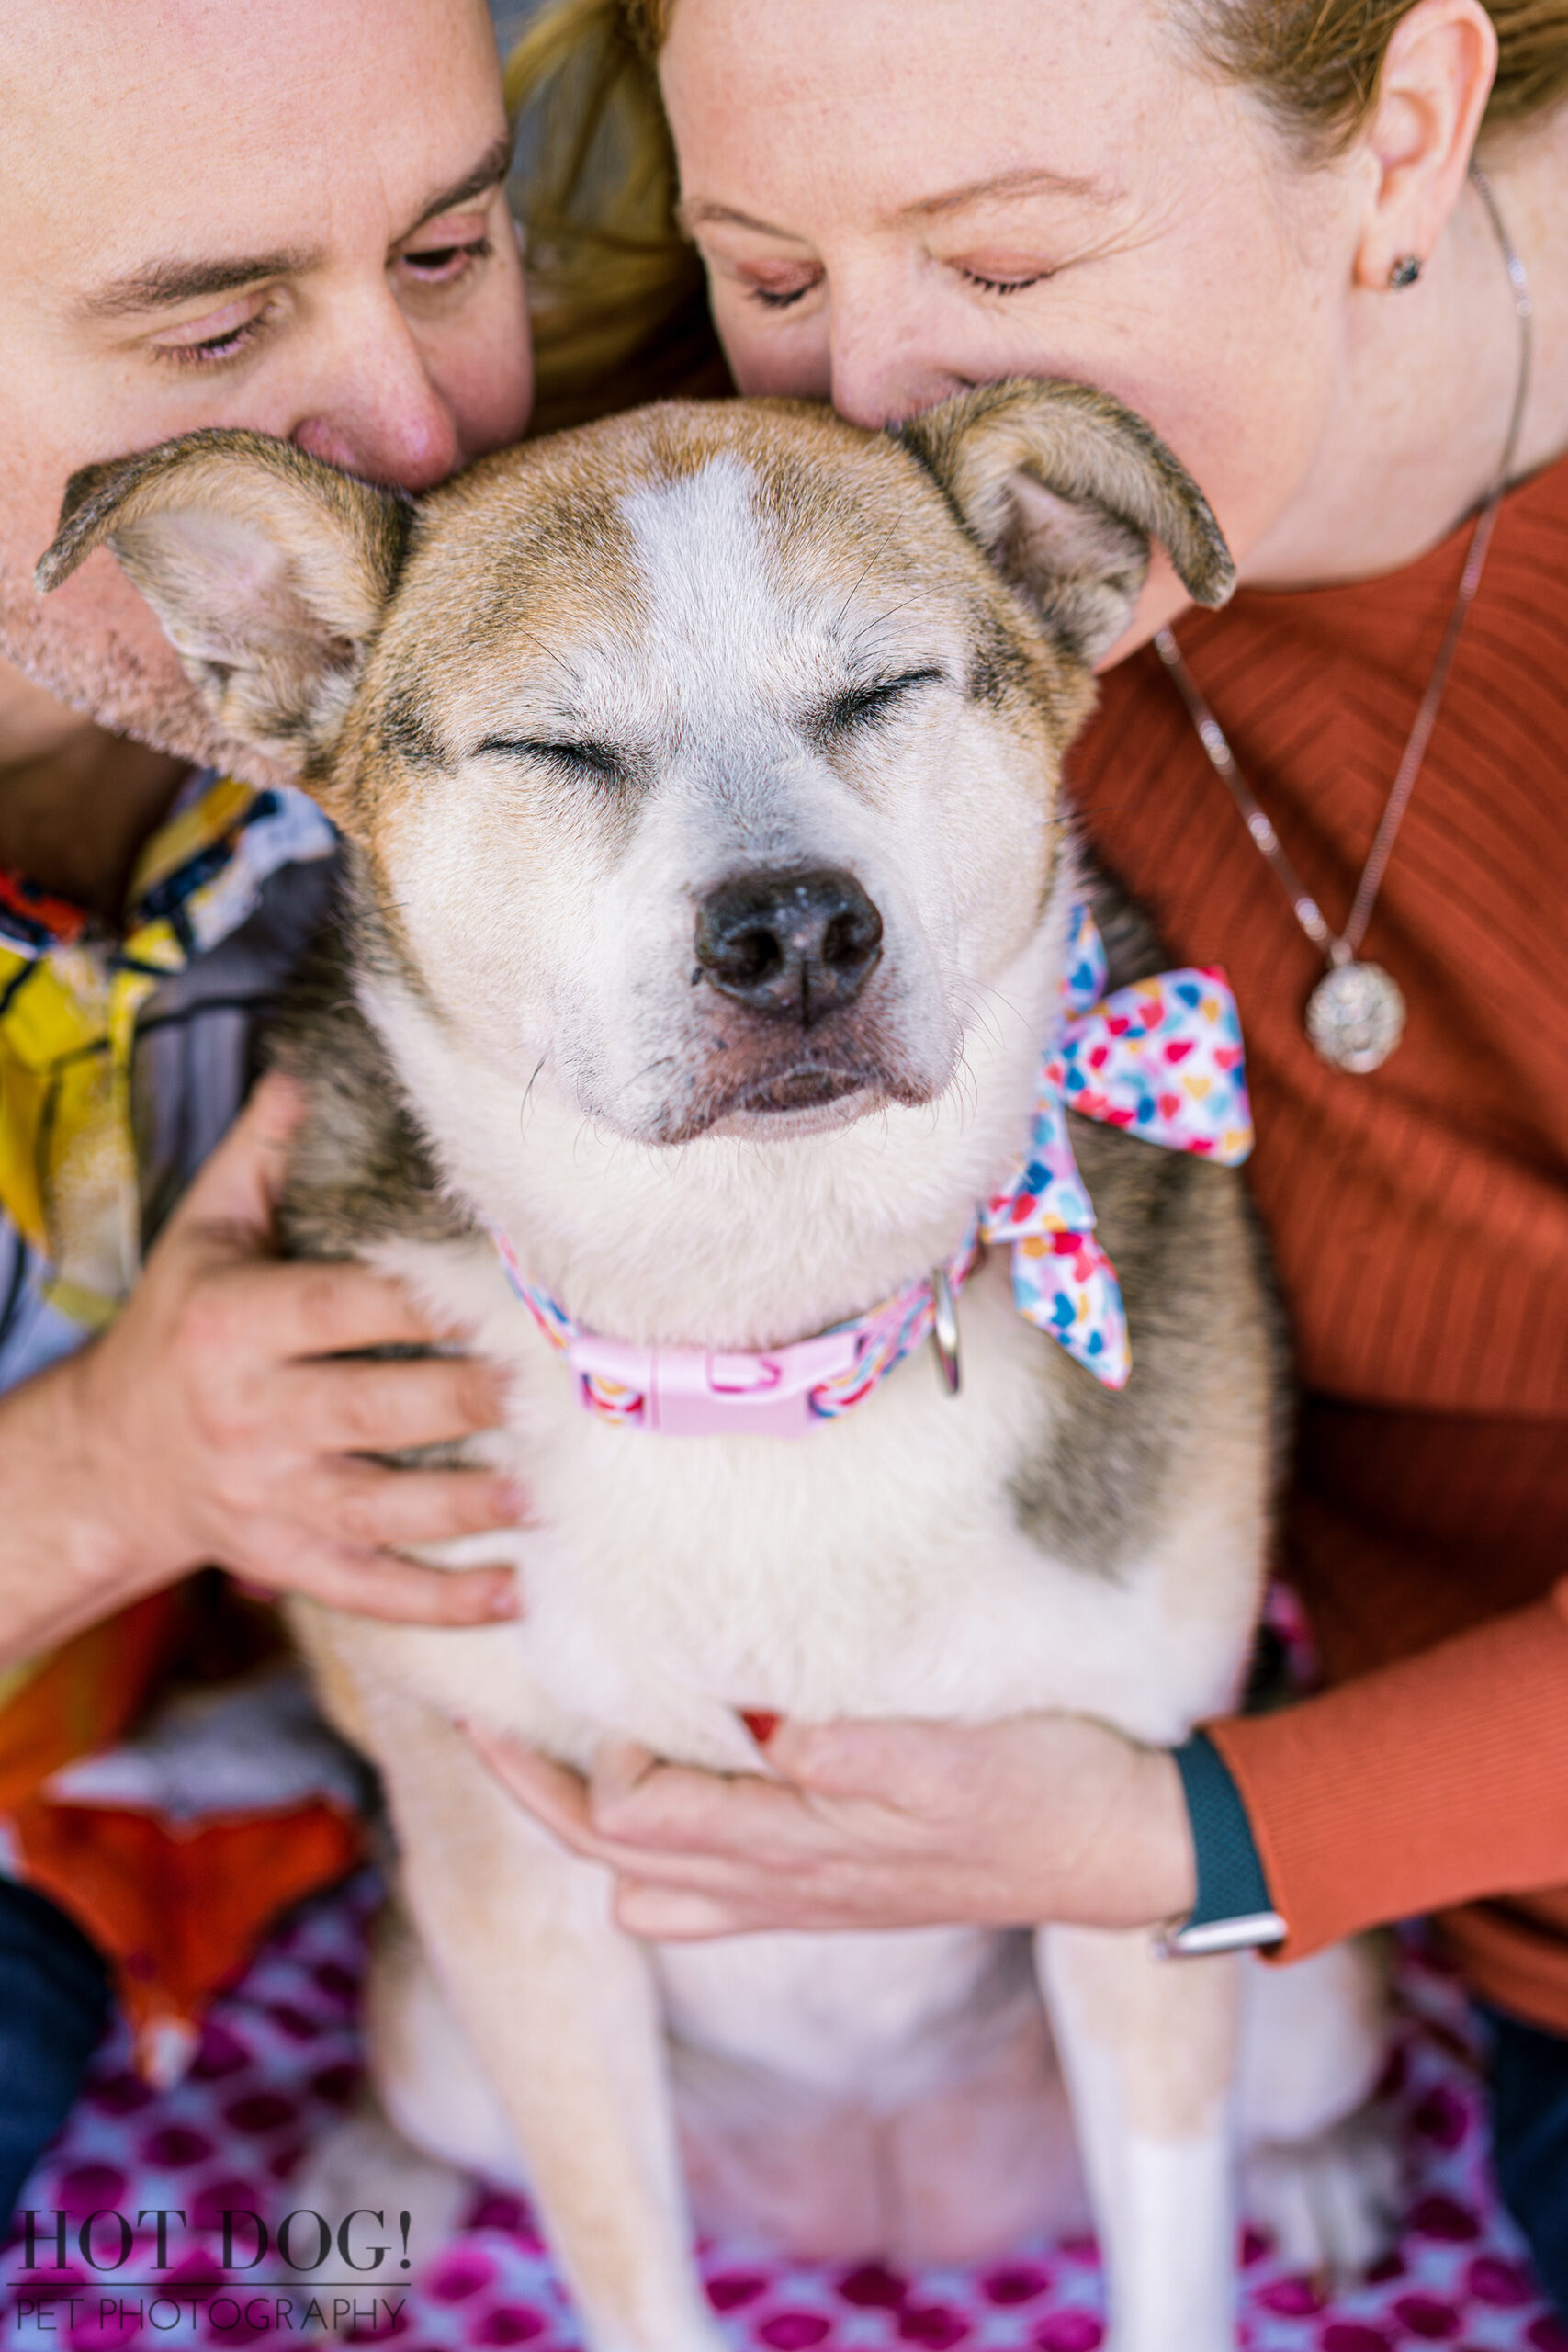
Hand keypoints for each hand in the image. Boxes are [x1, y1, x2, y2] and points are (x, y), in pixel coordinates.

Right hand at [0, 1072, 525, 1664]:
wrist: (107, 1459)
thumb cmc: (179, 1327)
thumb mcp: (203, 1235)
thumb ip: (260, 1158)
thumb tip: (308, 1071)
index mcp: (239, 1325)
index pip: (349, 1307)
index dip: (432, 1302)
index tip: (518, 1293)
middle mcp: (254, 1415)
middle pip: (378, 1411)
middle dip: (471, 1403)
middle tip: (560, 1390)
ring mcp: (270, 1499)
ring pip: (383, 1511)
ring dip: (472, 1507)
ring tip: (550, 1490)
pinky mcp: (286, 1561)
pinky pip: (370, 1590)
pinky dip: (445, 1600)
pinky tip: (518, 1592)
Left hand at [467, 1710, 1195, 1939]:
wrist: (1125, 1853)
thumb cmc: (1047, 1790)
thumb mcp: (960, 1759)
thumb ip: (859, 1754)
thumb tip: (765, 1730)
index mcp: (797, 1847)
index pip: (636, 1815)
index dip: (600, 1747)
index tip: (586, 1655)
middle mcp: (778, 1884)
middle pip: (609, 1859)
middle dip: (537, 1794)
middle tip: (477, 1719)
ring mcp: (799, 1894)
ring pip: (645, 1887)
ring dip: (588, 1825)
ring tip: (559, 1745)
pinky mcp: (827, 1887)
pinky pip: (703, 1896)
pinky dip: (654, 1847)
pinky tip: (667, 1784)